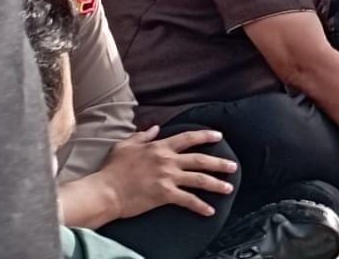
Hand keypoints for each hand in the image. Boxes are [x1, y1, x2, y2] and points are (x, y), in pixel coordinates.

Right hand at [95, 127, 236, 219]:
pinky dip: (200, 206)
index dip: (205, 136)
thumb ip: (142, 136)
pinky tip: (210, 210)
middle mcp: (167, 160)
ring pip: (199, 179)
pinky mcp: (164, 194)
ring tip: (229, 188)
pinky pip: (188, 200)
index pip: (188, 138)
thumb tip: (155, 127)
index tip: (219, 136)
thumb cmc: (112, 169)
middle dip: (219, 162)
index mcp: (159, 147)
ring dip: (216, 183)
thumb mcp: (125, 145)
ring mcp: (167, 177)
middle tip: (233, 166)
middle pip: (200, 159)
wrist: (105, 191)